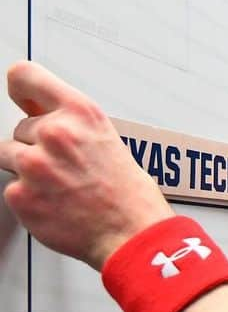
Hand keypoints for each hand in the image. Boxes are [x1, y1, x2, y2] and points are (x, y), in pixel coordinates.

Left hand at [0, 61, 171, 268]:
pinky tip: (56, 203)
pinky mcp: (20, 194)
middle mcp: (55, 134)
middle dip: (36, 145)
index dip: (23, 90)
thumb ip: (71, 123)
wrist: (132, 234)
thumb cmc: (129, 194)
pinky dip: (29, 198)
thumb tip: (41, 113)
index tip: (23, 99)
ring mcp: (34, 165)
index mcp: (81, 113)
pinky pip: (12, 188)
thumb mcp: (108, 139)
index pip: (25, 77)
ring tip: (61, 185)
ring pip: (10, 156)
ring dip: (29, 170)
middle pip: (20, 127)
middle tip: (66, 166)